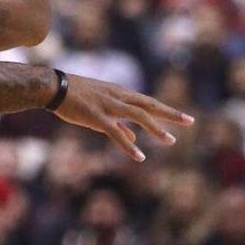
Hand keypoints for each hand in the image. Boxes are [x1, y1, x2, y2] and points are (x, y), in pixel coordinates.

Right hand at [54, 74, 193, 161]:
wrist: (54, 87)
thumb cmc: (75, 96)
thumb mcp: (100, 107)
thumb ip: (119, 123)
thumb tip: (134, 139)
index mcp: (118, 93)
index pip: (147, 102)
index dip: (166, 110)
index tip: (184, 117)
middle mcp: (117, 96)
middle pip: (148, 104)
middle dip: (170, 113)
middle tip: (190, 121)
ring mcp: (108, 105)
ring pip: (137, 115)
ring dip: (155, 128)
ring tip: (170, 141)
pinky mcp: (96, 116)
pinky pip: (116, 132)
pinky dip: (128, 145)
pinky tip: (139, 156)